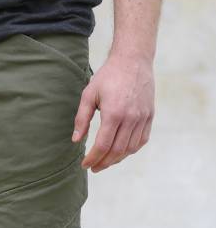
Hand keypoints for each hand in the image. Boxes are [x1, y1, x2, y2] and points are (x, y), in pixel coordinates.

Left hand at [72, 53, 154, 172]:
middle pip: (117, 151)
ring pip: (130, 149)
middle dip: (103, 163)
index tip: (84, 165)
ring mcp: (142, 117)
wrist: (134, 59)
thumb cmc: (108, 76)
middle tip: (94, 168)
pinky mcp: (150, 116)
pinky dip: (130, 150)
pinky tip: (120, 152)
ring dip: (116, 159)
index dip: (92, 158)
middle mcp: (131, 118)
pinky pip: (141, 140)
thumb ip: (82, 118)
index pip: (102, 145)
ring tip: (105, 161)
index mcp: (114, 113)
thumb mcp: (89, 94)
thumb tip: (76, 140)